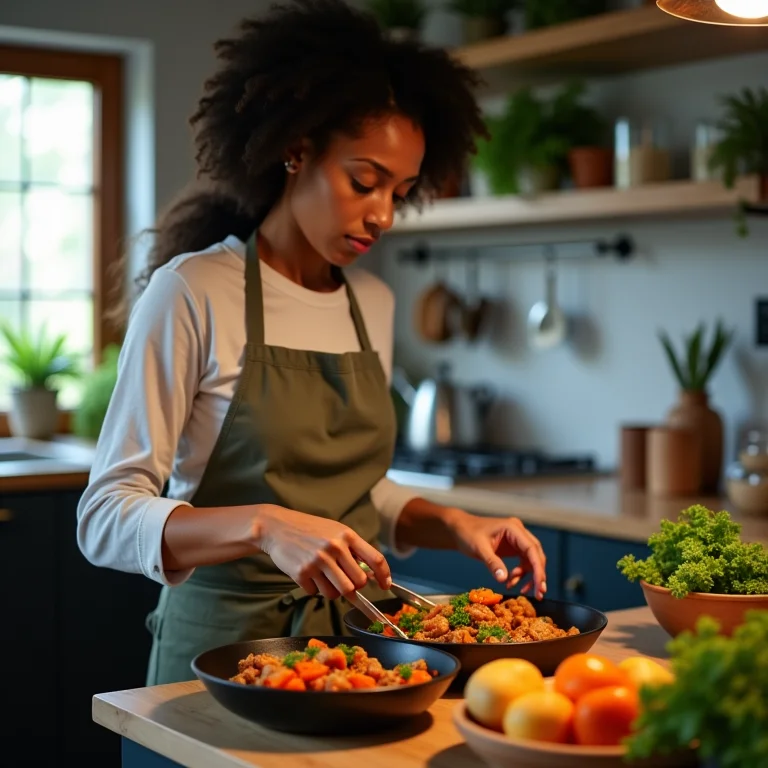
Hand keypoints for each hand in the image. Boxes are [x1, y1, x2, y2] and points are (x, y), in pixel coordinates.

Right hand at [254, 504, 391, 599]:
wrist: (277, 527)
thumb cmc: (309, 530)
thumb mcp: (335, 530)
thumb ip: (352, 549)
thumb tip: (370, 574)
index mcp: (346, 536)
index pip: (375, 559)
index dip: (384, 575)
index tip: (385, 585)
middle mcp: (334, 548)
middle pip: (358, 583)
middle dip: (354, 586)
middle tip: (345, 579)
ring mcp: (318, 561)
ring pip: (339, 593)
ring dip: (334, 591)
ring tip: (325, 578)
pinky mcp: (302, 573)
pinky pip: (317, 593)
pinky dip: (315, 588)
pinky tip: (309, 574)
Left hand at [448, 510, 546, 599]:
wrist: (459, 529)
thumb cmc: (467, 534)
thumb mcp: (479, 548)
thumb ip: (492, 563)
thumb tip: (503, 579)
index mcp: (513, 528)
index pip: (531, 549)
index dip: (538, 568)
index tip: (540, 585)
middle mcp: (518, 532)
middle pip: (536, 554)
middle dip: (538, 574)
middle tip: (539, 593)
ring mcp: (516, 539)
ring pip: (531, 559)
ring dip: (529, 576)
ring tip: (522, 590)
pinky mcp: (513, 547)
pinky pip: (523, 562)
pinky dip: (520, 574)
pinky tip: (510, 583)